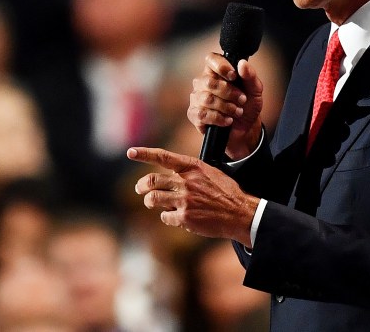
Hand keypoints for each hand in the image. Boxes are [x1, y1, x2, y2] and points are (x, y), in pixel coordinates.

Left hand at [127, 146, 258, 246]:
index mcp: (192, 167)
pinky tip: (176, 217)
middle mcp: (186, 182)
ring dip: (150, 201)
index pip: (163, 157)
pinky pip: (165, 217)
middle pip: (151, 181)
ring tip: (154, 202)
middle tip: (140, 189)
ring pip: (153, 199)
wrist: (239, 213)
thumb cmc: (226, 192)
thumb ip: (190, 172)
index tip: (130, 152)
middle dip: (141, 186)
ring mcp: (184, 200)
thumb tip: (172, 174)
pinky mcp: (184, 217)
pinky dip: (167, 217)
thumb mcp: (210, 172)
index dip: (144, 154)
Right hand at [188, 54, 263, 159]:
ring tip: (237, 112)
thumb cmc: (248, 105)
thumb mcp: (255, 90)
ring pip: (207, 99)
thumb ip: (250, 76)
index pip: (211, 59)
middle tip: (242, 99)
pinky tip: (227, 121)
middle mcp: (203, 82)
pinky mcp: (194, 114)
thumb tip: (242, 63)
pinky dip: (218, 118)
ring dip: (226, 107)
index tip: (234, 76)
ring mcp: (197, 98)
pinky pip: (202, 114)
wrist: (246, 128)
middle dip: (229, 92)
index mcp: (216, 71)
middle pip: (209, 82)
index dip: (221, 66)